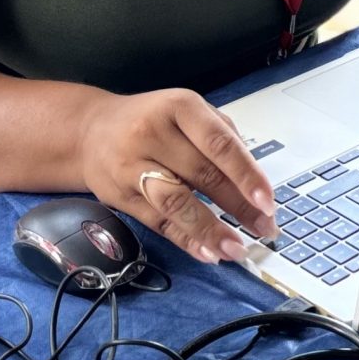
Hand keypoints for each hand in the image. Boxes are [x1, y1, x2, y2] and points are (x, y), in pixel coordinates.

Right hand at [76, 89, 275, 262]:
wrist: (90, 131)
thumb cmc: (151, 121)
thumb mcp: (187, 111)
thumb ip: (222, 136)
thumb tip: (254, 182)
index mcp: (179, 107)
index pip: (219, 143)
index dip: (246, 174)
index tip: (268, 200)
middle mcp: (152, 134)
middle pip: (202, 174)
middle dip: (239, 206)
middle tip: (265, 227)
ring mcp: (132, 166)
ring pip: (177, 203)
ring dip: (211, 231)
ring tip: (236, 248)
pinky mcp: (121, 195)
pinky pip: (158, 222)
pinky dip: (186, 240)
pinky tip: (208, 252)